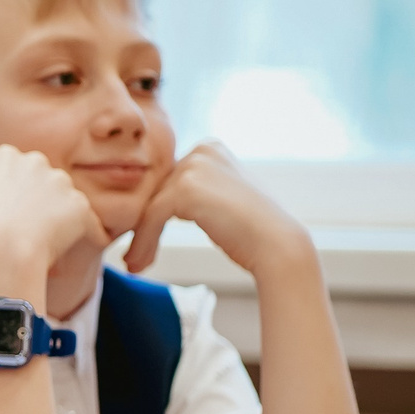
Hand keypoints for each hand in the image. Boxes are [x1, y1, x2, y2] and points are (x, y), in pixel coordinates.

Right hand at [0, 146, 104, 291]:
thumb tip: (1, 200)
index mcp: (5, 156)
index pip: (19, 168)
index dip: (18, 192)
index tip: (13, 210)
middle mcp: (34, 161)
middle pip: (46, 178)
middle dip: (43, 199)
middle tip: (32, 226)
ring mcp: (60, 180)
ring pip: (66, 198)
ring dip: (62, 215)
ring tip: (46, 241)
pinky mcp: (79, 203)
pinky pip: (87, 221)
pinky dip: (87, 234)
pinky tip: (78, 246)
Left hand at [123, 141, 311, 275]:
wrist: (278, 245)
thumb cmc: (254, 231)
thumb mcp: (224, 197)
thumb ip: (200, 190)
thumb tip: (168, 199)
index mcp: (211, 148)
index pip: (169, 182)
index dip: (153, 213)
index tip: (146, 241)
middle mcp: (202, 150)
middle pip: (157, 192)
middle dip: (145, 226)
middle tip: (136, 257)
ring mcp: (193, 166)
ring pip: (151, 206)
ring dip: (141, 239)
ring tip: (136, 265)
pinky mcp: (185, 188)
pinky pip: (150, 217)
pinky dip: (143, 242)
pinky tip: (138, 264)